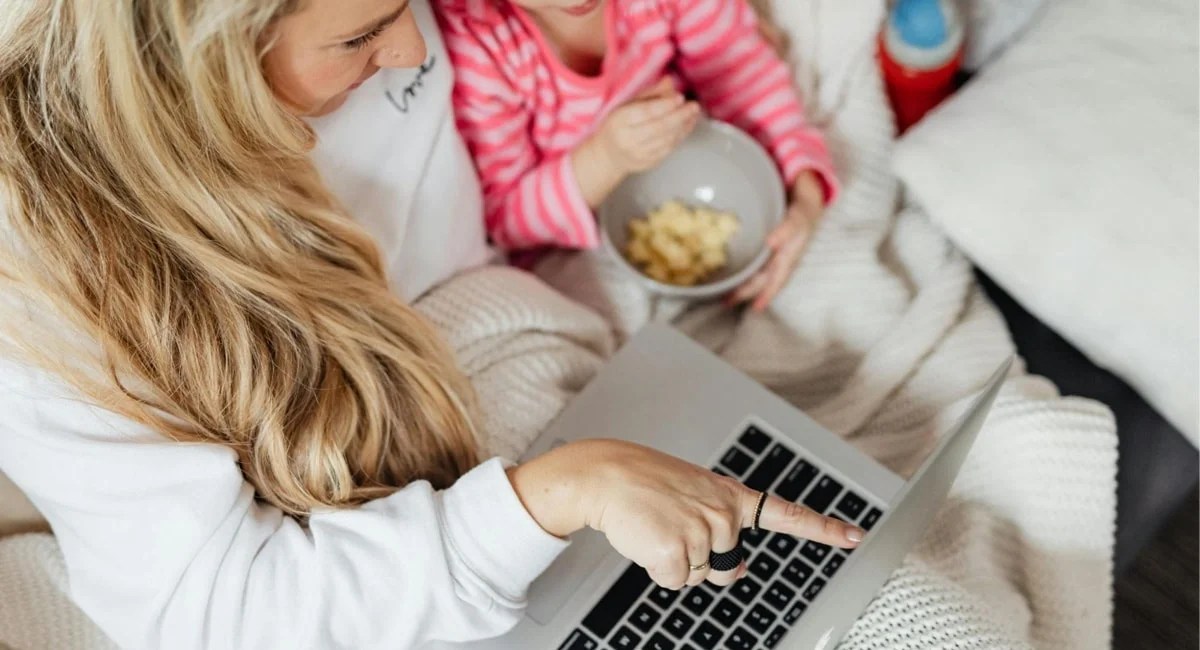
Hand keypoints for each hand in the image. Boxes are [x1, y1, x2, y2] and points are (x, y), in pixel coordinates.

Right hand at [508, 439, 862, 588]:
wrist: (606, 474)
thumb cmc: (646, 485)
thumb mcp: (694, 495)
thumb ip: (722, 528)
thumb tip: (736, 571)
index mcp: (731, 495)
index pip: (787, 513)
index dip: (823, 529)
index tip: (855, 536)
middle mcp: (724, 512)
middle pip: (725, 565)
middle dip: (698, 557)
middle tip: (672, 525)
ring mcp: (703, 530)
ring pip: (696, 576)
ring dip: (673, 560)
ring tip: (655, 525)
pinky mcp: (676, 548)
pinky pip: (673, 581)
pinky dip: (655, 569)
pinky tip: (645, 537)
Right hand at [593, 78, 700, 174]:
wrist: (608, 155)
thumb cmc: (619, 125)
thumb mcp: (627, 105)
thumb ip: (649, 94)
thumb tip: (669, 81)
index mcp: (619, 121)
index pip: (646, 112)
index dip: (665, 105)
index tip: (680, 97)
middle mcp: (628, 139)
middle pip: (659, 127)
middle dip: (680, 115)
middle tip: (693, 106)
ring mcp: (638, 154)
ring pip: (667, 139)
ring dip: (684, 126)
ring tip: (693, 114)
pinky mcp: (648, 163)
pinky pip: (669, 149)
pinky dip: (680, 136)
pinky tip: (687, 125)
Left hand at [727, 171, 825, 311]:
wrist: (805, 192)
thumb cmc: (804, 206)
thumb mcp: (800, 215)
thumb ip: (788, 228)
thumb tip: (771, 243)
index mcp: (789, 255)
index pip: (776, 279)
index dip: (766, 294)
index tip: (756, 308)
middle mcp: (780, 257)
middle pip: (762, 279)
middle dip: (746, 292)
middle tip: (726, 301)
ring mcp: (773, 252)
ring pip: (757, 272)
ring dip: (742, 283)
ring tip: (723, 292)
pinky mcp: (765, 245)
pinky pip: (753, 261)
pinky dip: (742, 268)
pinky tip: (730, 270)